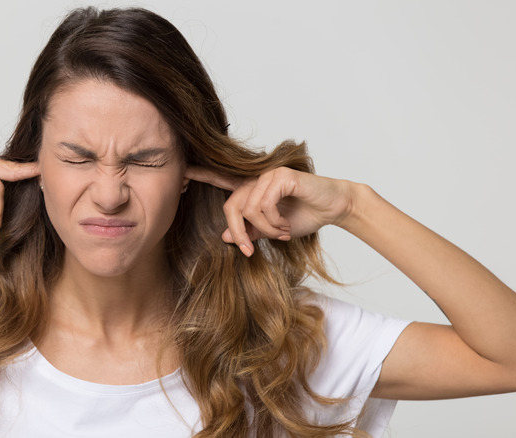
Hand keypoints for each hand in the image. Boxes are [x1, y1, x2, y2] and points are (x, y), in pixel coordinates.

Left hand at [185, 166, 353, 256]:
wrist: (333, 208)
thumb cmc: (303, 215)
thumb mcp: (271, 229)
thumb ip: (248, 230)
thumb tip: (224, 235)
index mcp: (251, 189)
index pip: (221, 180)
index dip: (202, 175)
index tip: (182, 172)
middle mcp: (255, 178)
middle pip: (231, 207)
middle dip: (238, 233)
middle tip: (250, 251)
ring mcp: (267, 175)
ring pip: (248, 209)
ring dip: (264, 230)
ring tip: (281, 234)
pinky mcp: (280, 176)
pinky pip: (264, 204)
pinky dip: (273, 221)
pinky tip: (285, 225)